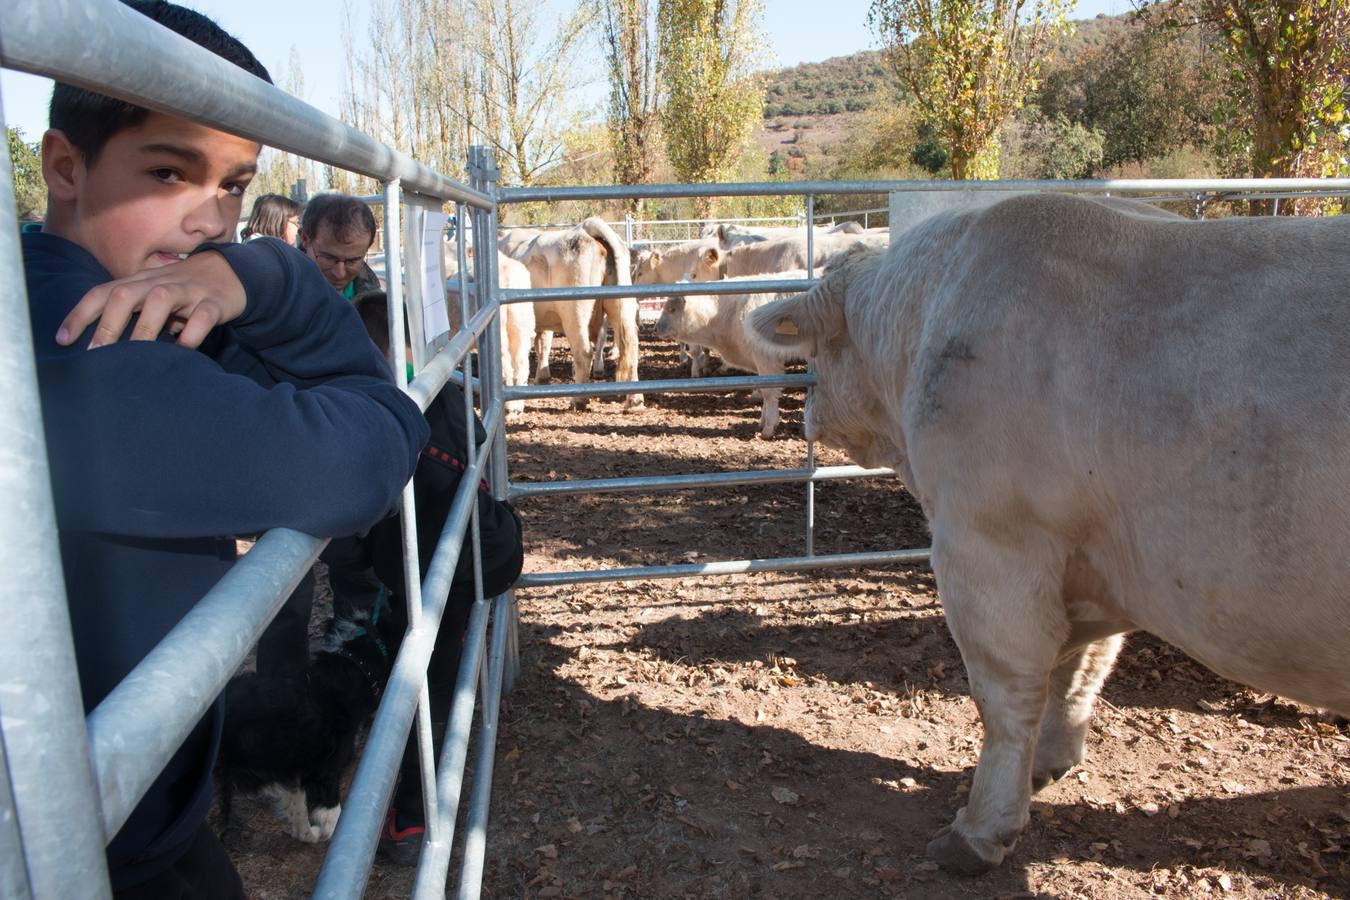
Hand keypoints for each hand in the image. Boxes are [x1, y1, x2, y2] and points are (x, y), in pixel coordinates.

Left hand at [56, 250, 246, 349]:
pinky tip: (181, 353)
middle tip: (97, 355)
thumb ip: (130, 312)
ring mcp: (188, 291)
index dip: (80, 315)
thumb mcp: (152, 295)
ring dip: (145, 328)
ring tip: (136, 356)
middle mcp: (159, 283)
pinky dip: (190, 336)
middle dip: (108, 324)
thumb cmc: (183, 291)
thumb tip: (101, 345)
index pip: (102, 292)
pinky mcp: (214, 303)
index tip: (63, 340)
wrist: (230, 273)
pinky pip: (201, 318)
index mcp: (139, 282)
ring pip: (160, 300)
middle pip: (125, 294)